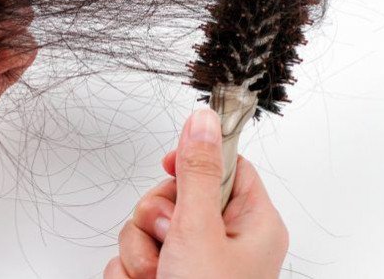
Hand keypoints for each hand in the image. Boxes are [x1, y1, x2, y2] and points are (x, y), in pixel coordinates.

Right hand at [104, 109, 288, 278]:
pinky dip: (131, 272)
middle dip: (157, 217)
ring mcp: (193, 262)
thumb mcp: (200, 232)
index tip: (169, 166)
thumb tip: (203, 120)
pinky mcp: (166, 278)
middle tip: (168, 239)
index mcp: (252, 223)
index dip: (194, 161)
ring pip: (148, 226)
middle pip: (178, 195)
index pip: (226, 166)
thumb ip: (197, 174)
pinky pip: (134, 254)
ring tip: (157, 276)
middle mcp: (224, 241)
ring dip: (140, 249)